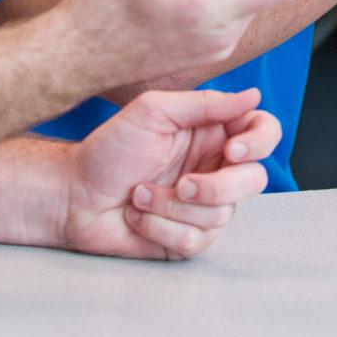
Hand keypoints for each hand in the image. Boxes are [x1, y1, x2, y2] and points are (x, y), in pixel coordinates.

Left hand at [59, 87, 280, 259]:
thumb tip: (253, 95)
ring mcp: (203, 206)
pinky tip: (138, 216)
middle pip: (255, 180)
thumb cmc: (108, 150)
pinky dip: (161, 228)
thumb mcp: (154, 112)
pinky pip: (197, 240)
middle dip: (217, 187)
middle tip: (183, 184)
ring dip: (172, 207)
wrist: (73, 194)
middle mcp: (214, 168)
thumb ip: (205, 103)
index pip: (264, 133)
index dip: (260, 142)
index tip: (233, 149)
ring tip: (139, 194)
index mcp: (212, 134)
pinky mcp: (187, 238)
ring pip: (222, 214)